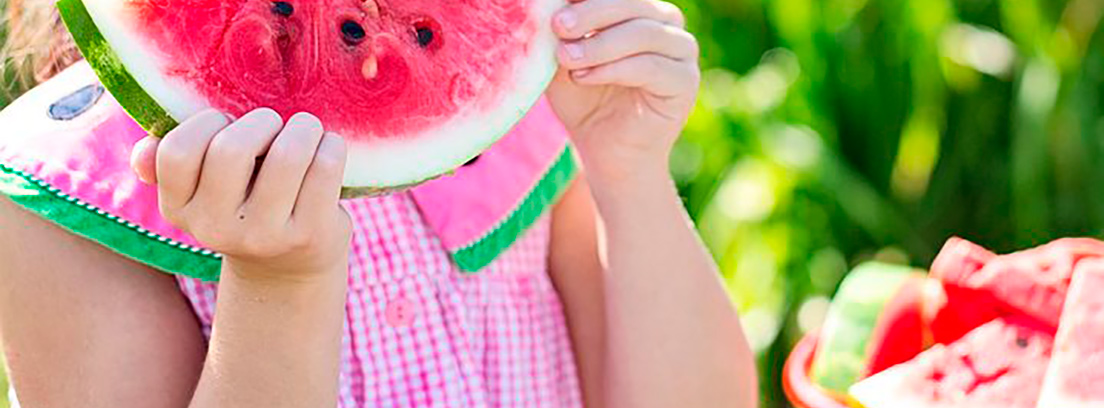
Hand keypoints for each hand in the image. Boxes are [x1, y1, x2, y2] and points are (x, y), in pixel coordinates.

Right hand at [130, 109, 351, 279]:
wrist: (288, 267)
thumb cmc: (244, 205)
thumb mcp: (202, 191)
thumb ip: (170, 165)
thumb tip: (143, 153)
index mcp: (179, 209)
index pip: (177, 151)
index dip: (207, 123)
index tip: (228, 124)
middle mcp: (216, 229)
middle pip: (232, 149)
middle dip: (261, 121)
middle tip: (275, 126)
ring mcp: (265, 236)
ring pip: (288, 154)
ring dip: (303, 128)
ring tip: (306, 132)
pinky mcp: (309, 235)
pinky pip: (325, 167)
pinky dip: (332, 146)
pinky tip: (328, 149)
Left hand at [546, 0, 699, 184]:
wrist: (606, 153)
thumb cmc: (584, 101)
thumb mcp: (563, 59)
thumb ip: (561, 30)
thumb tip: (546, 3)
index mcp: (639, 9)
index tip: (553, 8)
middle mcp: (666, 23)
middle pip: (633, 3)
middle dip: (591, 12)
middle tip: (558, 25)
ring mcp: (681, 51)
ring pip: (643, 32)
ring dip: (600, 44)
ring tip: (567, 58)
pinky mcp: (685, 81)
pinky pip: (650, 66)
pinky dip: (613, 69)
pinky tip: (584, 76)